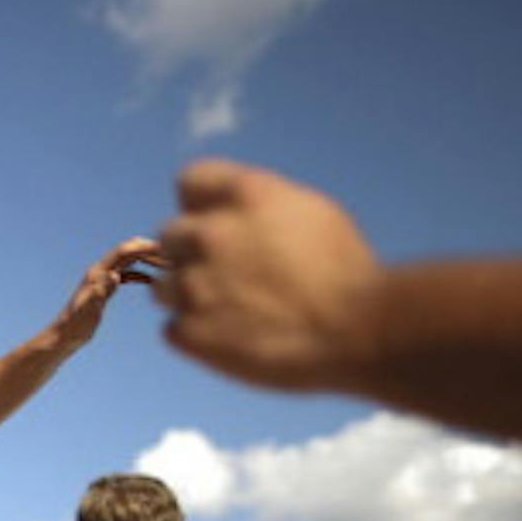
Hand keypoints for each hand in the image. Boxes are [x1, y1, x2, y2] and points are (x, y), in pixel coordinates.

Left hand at [53, 236, 163, 350]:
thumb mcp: (89, 310)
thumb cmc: (75, 327)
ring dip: (148, 261)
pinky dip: (142, 274)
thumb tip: (114, 275)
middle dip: (149, 250)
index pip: (124, 252)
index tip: (166, 248)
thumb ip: (101, 292)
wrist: (64, 337)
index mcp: (97, 273)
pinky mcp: (106, 288)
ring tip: (169, 267)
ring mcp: (103, 279)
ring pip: (130, 262)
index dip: (144, 247)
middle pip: (128, 251)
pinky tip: (155, 282)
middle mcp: (100, 272)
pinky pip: (127, 274)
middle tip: (173, 256)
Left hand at [155, 159, 381, 391]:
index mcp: (243, 195)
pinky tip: (236, 338)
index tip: (220, 224)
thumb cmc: (344, 273)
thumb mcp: (309, 213)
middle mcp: (210, 234)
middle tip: (234, 277)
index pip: (189, 182)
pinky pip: (174, 330)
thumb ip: (257, 206)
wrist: (357, 332)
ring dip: (191, 297)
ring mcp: (194, 284)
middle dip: (194, 253)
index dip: (203, 205)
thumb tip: (223, 211)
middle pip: (171, 236)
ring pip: (164, 286)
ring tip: (237, 312)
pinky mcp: (188, 330)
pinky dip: (197, 336)